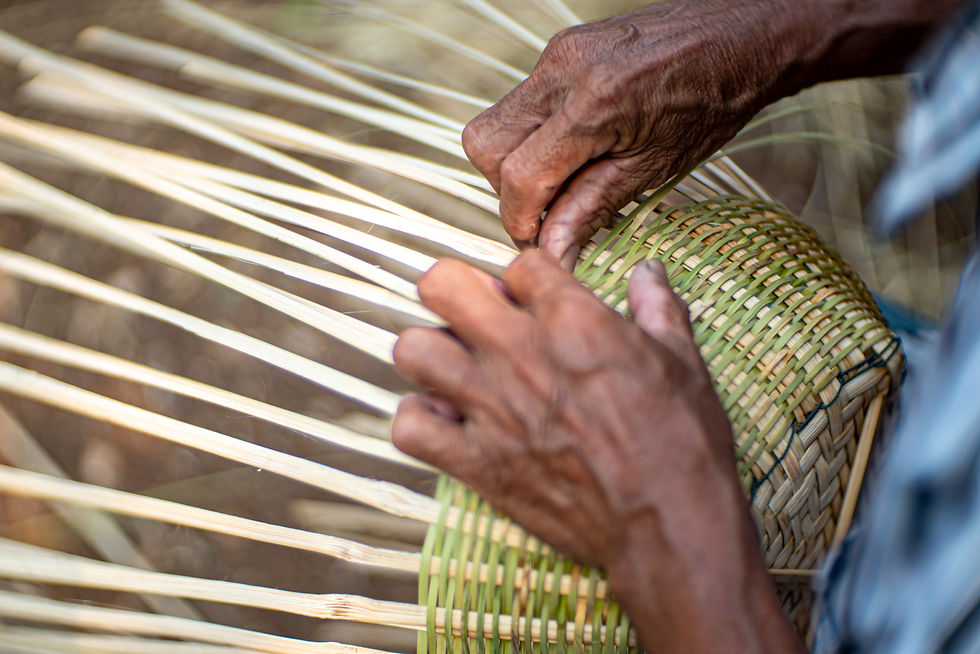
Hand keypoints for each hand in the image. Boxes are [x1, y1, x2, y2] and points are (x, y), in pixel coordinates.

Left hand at [392, 252, 800, 650]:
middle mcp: (520, 354)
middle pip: (442, 284)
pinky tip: (448, 422)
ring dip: (430, 354)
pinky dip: (420, 422)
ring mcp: (492, 408)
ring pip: (412, 349)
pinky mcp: (476, 462)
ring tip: (457, 369)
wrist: (669, 526)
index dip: (527, 281)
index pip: (519, 264)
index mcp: (573, 320)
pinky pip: (409, 427)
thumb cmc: (682, 444)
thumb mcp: (683, 363)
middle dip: (457, 292)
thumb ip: (657, 308)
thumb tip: (648, 271)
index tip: (537, 303)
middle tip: (481, 318)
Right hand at [462, 0, 962, 269]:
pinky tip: (572, 151)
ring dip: (514, 165)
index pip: (519, 176)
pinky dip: (532, 138)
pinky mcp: (559, 48)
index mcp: (594, 104)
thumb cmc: (714, 101)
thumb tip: (551, 254)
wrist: (743, 34)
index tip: (540, 242)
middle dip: (509, 192)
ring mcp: (557, 53)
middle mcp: (563, 70)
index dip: (521, 220)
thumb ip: (591, 209)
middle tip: (550, 214)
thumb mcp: (655, 169)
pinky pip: (520, 103)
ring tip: (562, 182)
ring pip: (493, 124)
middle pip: (487, 148)